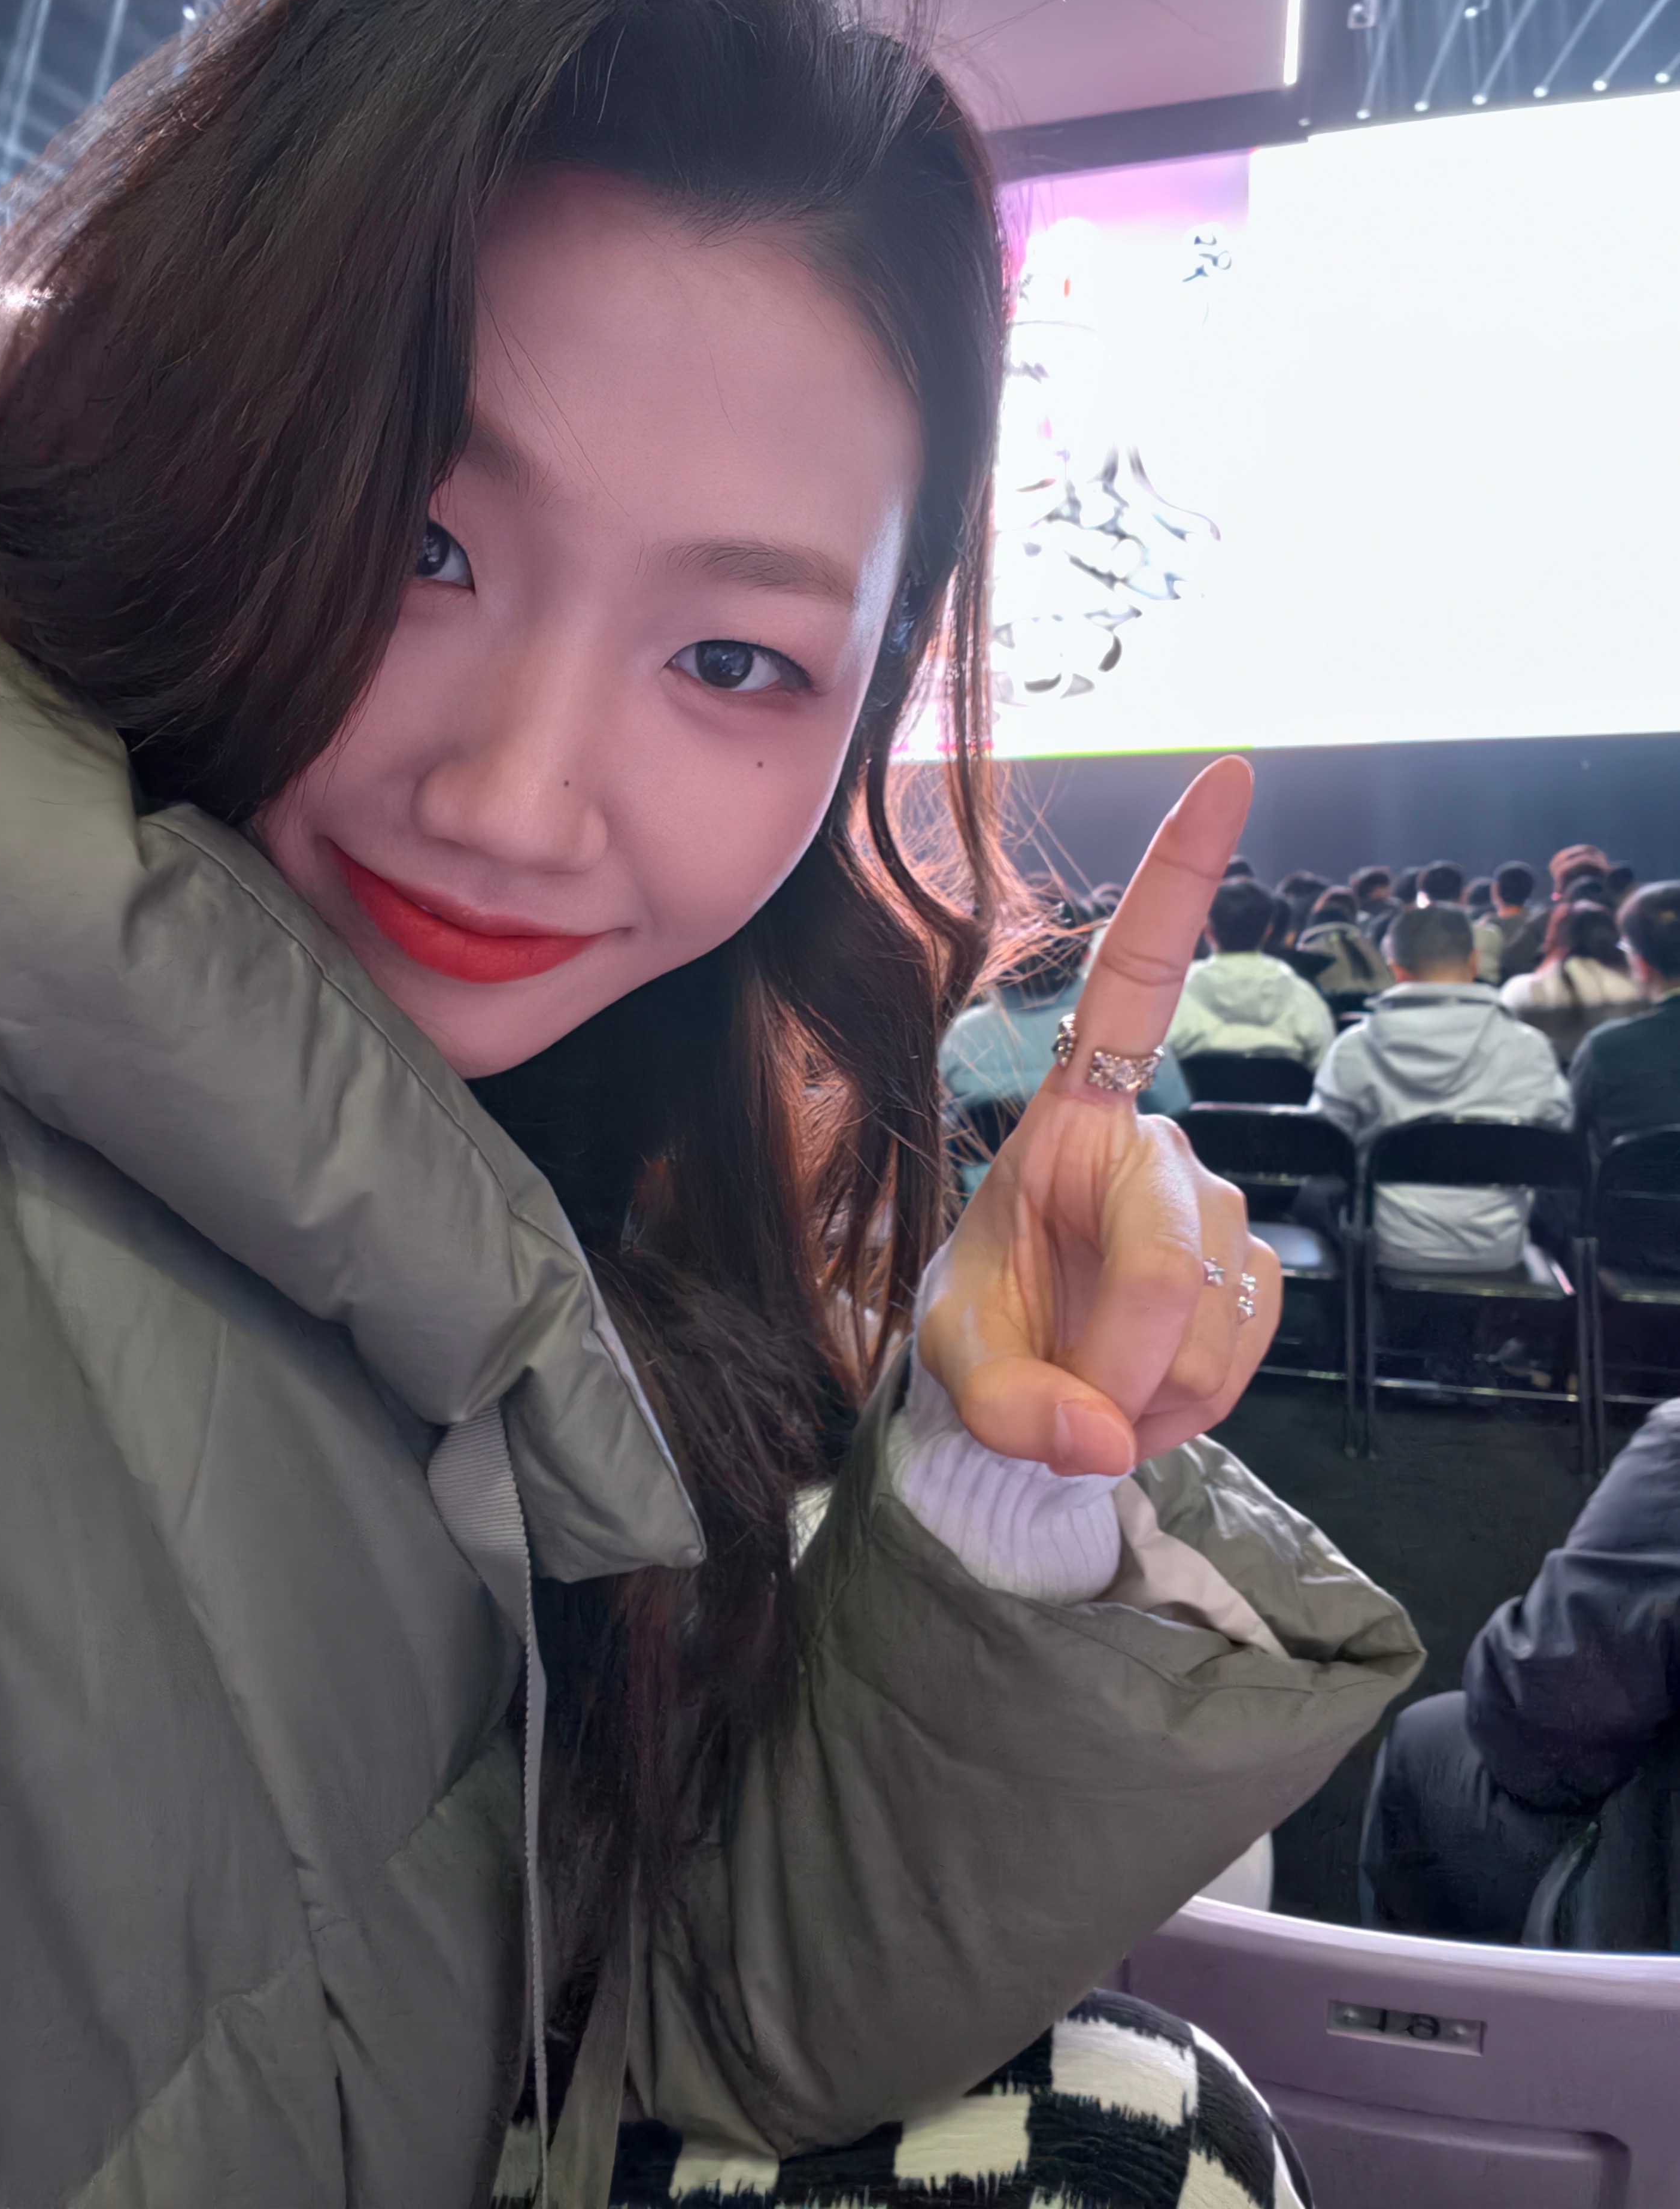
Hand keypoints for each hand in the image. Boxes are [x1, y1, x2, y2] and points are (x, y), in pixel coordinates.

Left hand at [918, 757, 1280, 1477]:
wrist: (1028, 1386)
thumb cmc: (983, 1327)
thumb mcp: (956, 1360)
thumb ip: (1009, 1404)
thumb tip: (1096, 1439)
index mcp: (1071, 1112)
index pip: (1134, 976)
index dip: (1180, 876)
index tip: (1231, 770)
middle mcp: (1155, 1137)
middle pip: (1168, 1247)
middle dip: (1122, 1354)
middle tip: (1074, 1415)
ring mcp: (1214, 1202)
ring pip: (1213, 1309)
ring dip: (1154, 1386)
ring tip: (1095, 1396)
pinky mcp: (1252, 1266)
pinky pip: (1248, 1338)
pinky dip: (1196, 1394)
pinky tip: (1151, 1393)